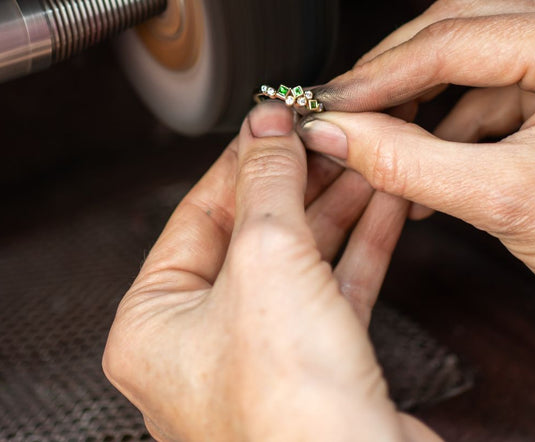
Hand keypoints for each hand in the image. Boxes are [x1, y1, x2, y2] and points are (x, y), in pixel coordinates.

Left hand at [102, 102, 439, 441]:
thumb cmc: (290, 413)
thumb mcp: (266, 260)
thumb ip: (266, 183)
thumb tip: (265, 124)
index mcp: (154, 323)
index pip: (198, 213)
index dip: (242, 161)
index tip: (274, 122)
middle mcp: (201, 344)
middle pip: (250, 233)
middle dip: (295, 181)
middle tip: (323, 138)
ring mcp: (261, 358)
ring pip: (298, 259)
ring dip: (334, 207)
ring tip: (359, 162)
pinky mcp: (317, 369)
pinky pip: (333, 288)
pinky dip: (358, 244)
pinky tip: (379, 205)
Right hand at [299, 0, 534, 283]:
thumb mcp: (504, 201)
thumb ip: (406, 161)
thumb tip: (334, 133)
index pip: (454, 39)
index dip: (379, 73)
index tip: (329, 102)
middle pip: (456, 27)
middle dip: (394, 73)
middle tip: (347, 109)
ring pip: (468, 56)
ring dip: (419, 101)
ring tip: (383, 145)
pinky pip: (489, 88)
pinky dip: (449, 122)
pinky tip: (426, 163)